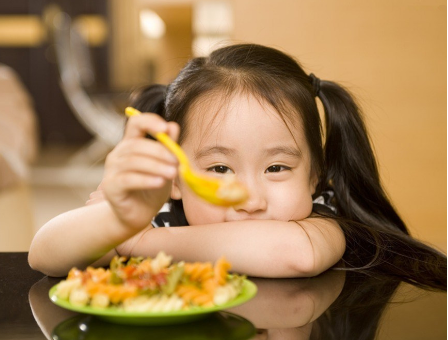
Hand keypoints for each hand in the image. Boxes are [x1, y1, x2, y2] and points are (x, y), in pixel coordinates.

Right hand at [102, 113, 178, 229]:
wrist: (138, 216)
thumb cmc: (151, 189)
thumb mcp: (165, 166)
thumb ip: (169, 148)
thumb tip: (173, 126)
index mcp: (131, 144)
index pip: (136, 123)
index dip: (149, 121)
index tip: (165, 128)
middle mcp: (118, 154)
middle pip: (137, 144)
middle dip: (159, 151)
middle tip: (177, 162)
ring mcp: (112, 170)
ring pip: (133, 162)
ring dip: (156, 166)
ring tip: (173, 174)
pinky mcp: (110, 187)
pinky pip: (128, 180)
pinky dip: (145, 180)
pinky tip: (160, 183)